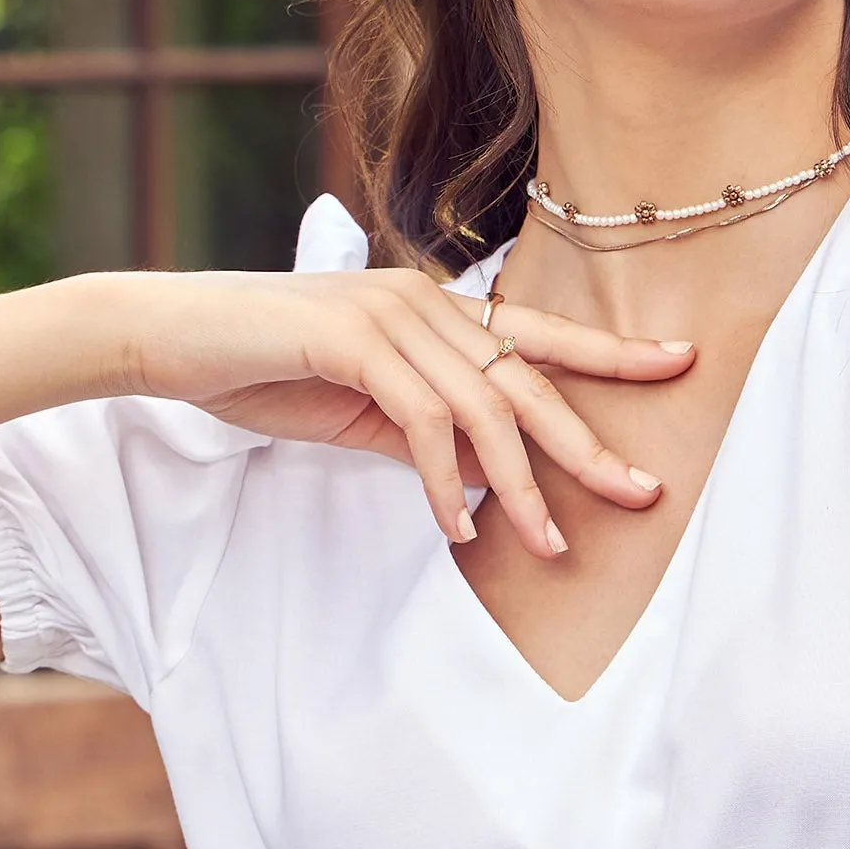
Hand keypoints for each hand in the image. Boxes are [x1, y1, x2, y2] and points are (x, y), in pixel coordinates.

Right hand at [119, 268, 693, 560]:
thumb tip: (489, 480)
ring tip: (549, 546)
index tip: (681, 366)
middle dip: (592, 443)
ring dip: (522, 487)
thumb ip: (425, 433)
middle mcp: (426, 301)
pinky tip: (457, 528)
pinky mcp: (352, 337)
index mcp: (436, 310)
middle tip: (644, 492)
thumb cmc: (262, 369)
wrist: (167, 338)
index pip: (541, 335)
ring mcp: (391, 314)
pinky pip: (423, 420)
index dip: (613, 353)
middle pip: (532, 379)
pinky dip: (446, 481)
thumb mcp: (360, 410)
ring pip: (487, 408)